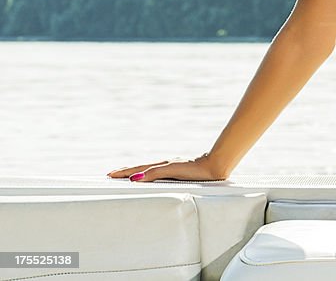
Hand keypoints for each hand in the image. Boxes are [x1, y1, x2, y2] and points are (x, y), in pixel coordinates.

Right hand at [107, 152, 227, 181]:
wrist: (215, 167)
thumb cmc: (195, 169)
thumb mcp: (172, 170)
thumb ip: (154, 173)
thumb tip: (134, 178)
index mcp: (161, 165)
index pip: (137, 169)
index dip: (123, 173)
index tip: (109, 175)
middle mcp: (165, 166)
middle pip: (141, 169)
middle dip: (126, 173)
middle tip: (112, 175)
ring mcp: (172, 169)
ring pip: (149, 171)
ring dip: (136, 174)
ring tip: (127, 178)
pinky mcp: (179, 174)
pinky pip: (158, 175)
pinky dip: (149, 177)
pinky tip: (151, 180)